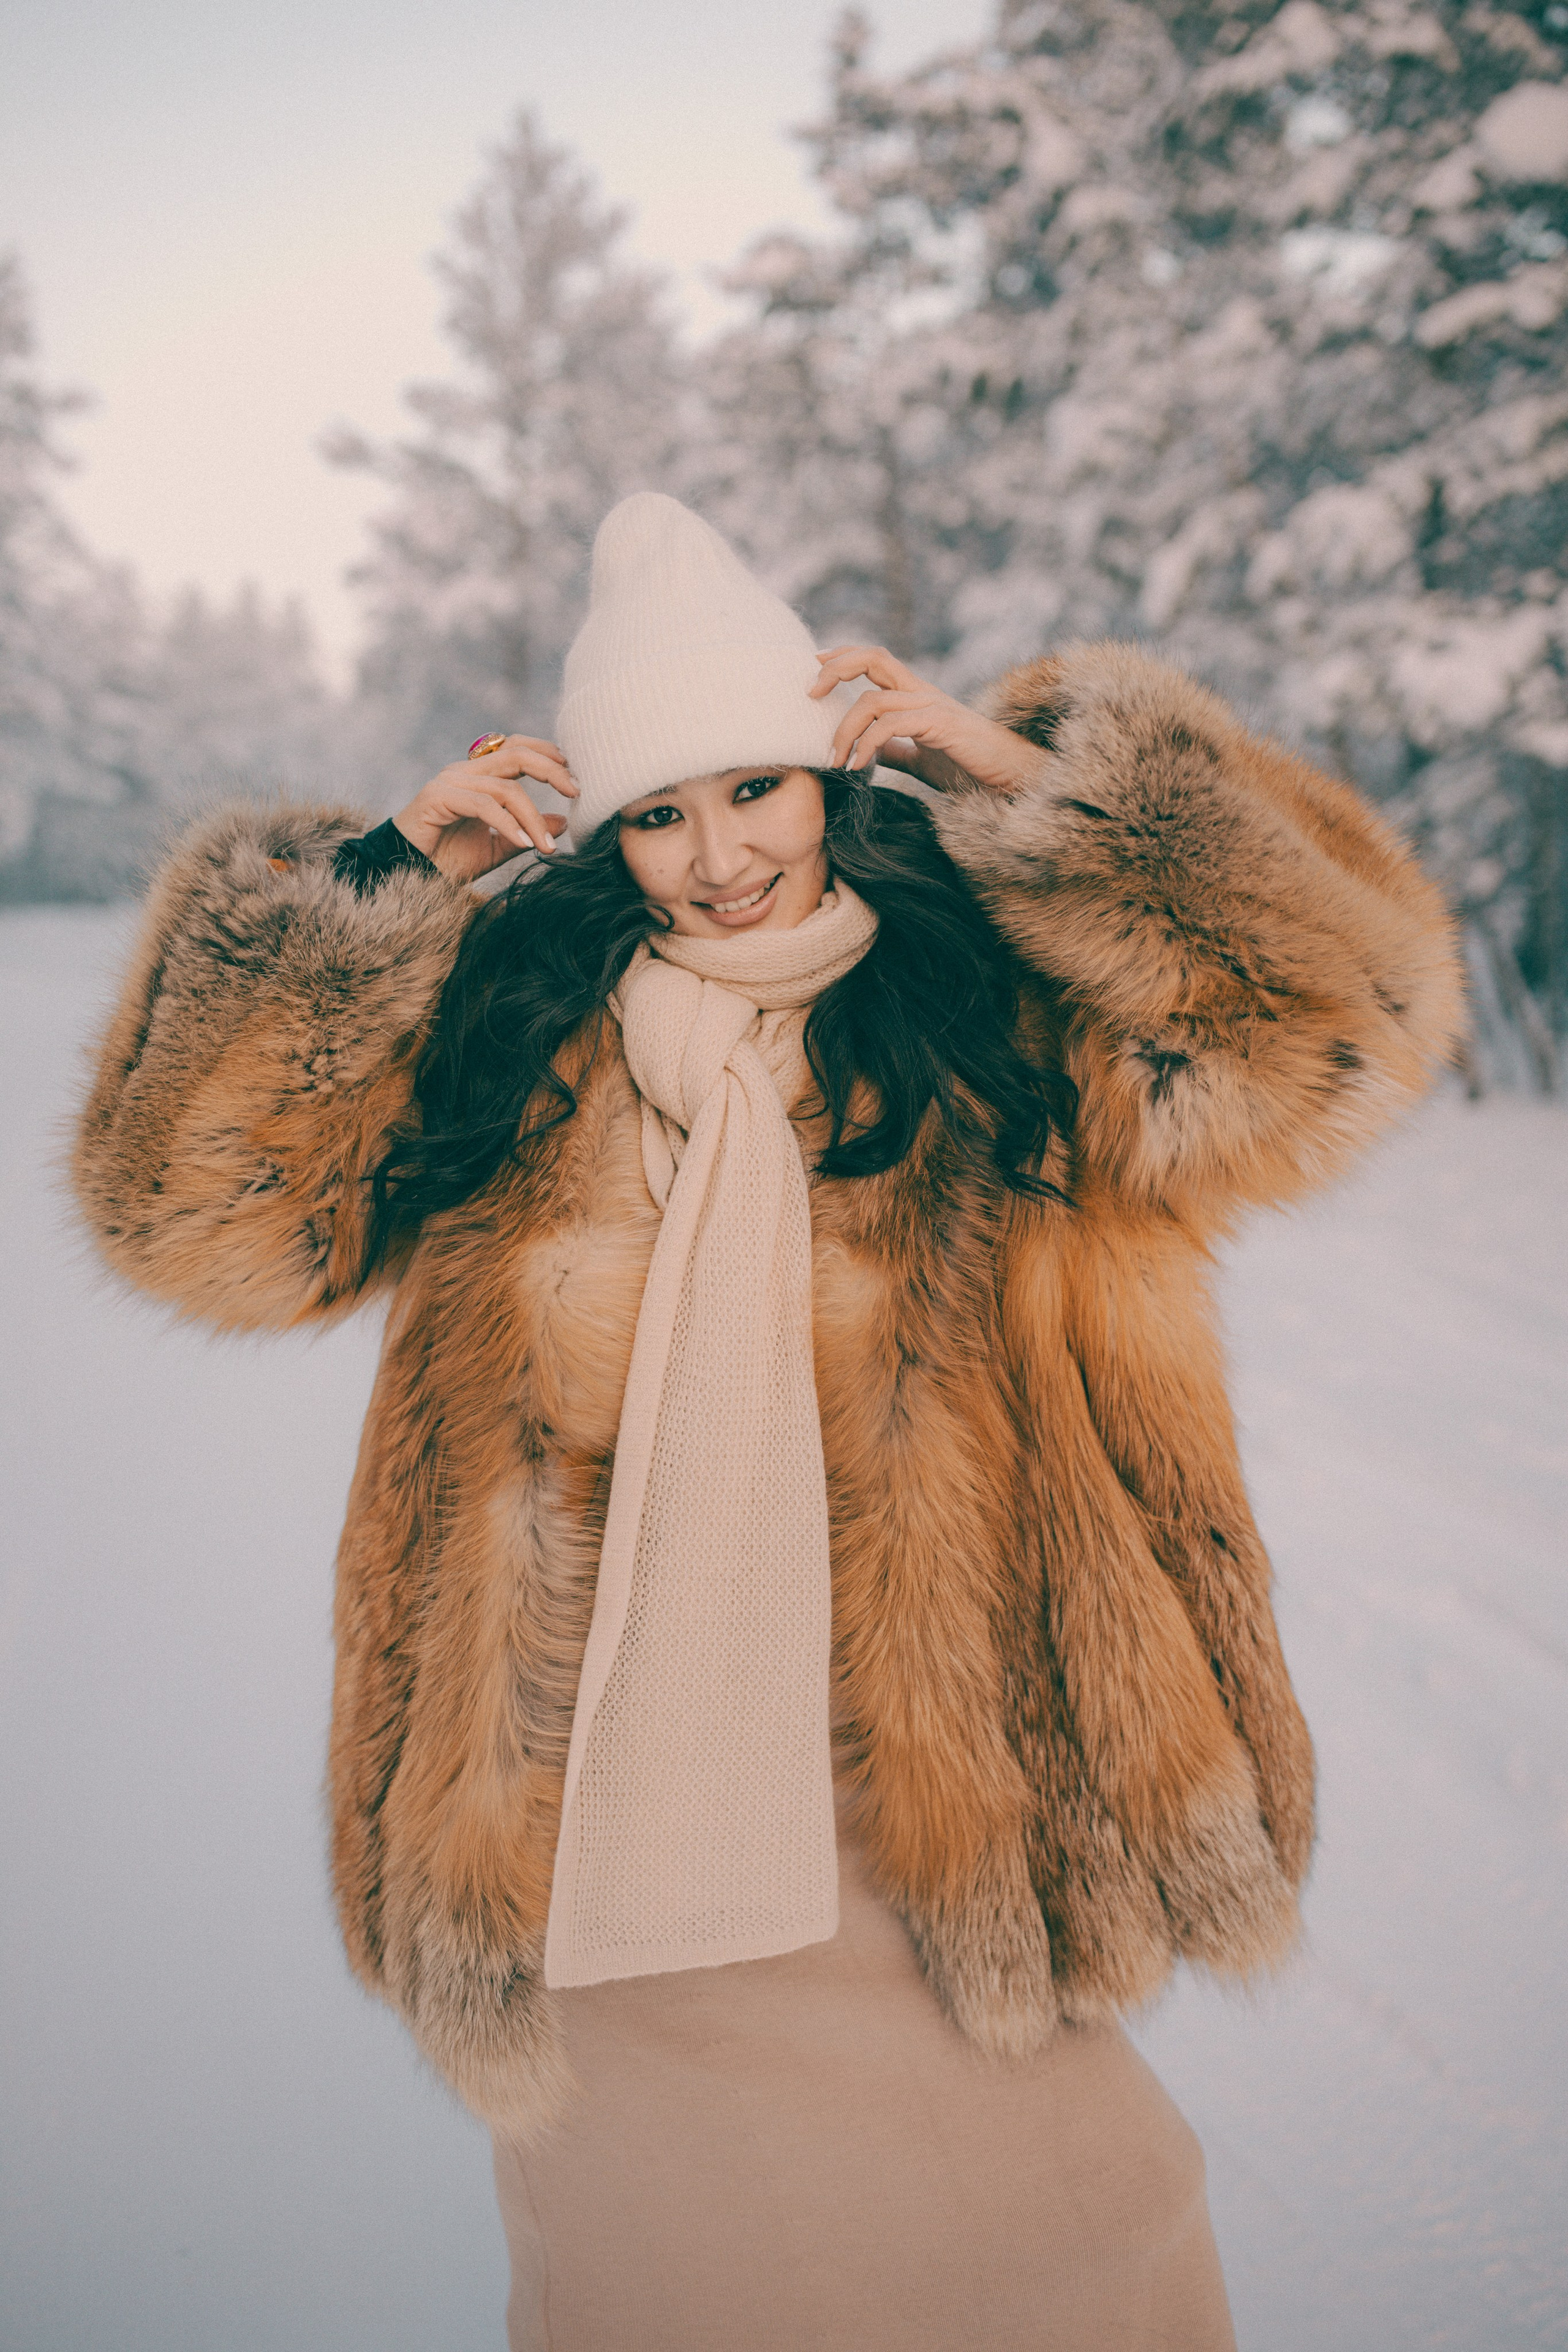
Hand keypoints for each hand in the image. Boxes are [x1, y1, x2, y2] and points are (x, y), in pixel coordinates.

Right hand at [393, 736, 577, 880]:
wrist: (408, 876)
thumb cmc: (448, 860)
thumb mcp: (498, 847)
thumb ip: (527, 831)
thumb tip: (563, 822)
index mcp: (479, 775)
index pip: (517, 748)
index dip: (547, 754)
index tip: (575, 776)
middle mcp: (464, 771)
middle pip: (516, 754)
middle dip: (551, 770)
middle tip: (576, 791)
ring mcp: (450, 781)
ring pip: (505, 787)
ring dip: (532, 818)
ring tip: (548, 847)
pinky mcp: (438, 797)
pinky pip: (484, 805)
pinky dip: (508, 825)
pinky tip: (525, 844)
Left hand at [810, 646, 1041, 796]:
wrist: (1011, 777)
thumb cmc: (970, 767)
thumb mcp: (922, 759)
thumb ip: (896, 751)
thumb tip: (868, 753)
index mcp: (917, 695)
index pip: (875, 660)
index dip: (844, 656)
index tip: (815, 669)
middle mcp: (923, 692)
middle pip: (873, 658)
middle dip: (835, 668)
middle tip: (809, 693)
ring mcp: (933, 705)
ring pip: (874, 701)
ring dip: (845, 730)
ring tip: (835, 759)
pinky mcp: (941, 725)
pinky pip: (892, 727)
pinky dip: (867, 746)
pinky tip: (858, 766)